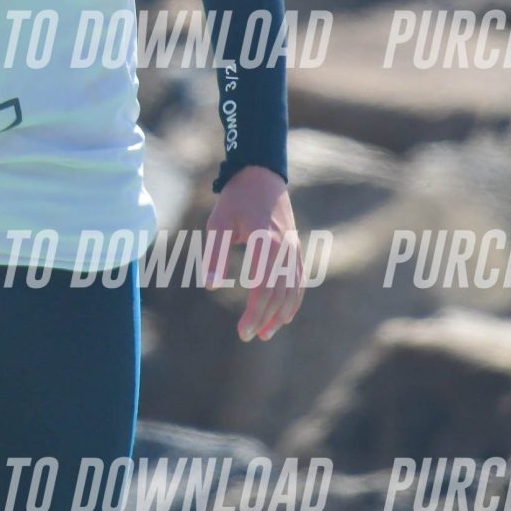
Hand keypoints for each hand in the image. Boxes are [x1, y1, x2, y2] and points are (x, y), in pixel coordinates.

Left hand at [201, 165, 302, 341]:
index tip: (242, 332)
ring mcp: (293, 250)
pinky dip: (294, 301)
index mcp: (266, 243)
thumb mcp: (218, 222)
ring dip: (281, 315)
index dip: (254, 314)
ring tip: (266, 333)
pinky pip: (299, 281)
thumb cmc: (236, 198)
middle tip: (248, 336)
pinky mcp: (295, 249)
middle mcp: (285, 249)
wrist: (261, 174)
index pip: (264, 288)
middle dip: (265, 319)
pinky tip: (285, 315)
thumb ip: (215, 253)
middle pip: (279, 294)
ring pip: (293, 291)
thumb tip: (211, 285)